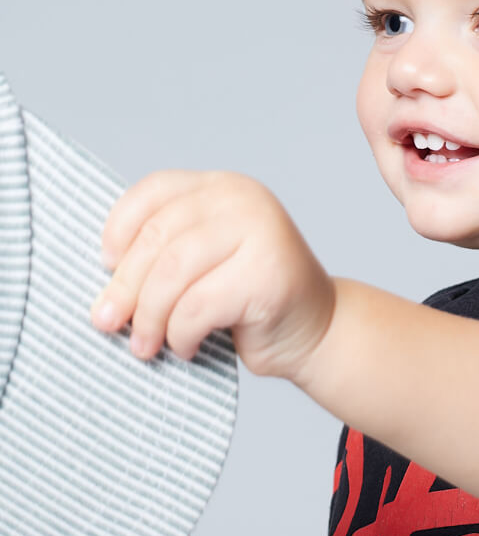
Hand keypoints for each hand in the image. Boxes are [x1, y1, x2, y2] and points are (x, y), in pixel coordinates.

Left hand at [88, 170, 334, 382]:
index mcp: (224, 188)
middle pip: (157, 237)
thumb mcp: (204, 266)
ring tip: (145, 345)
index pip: (154, 192)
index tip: (107, 267)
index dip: (120, 229)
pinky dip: (181, 334)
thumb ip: (166, 256)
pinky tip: (187, 347)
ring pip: (172, 273)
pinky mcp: (267, 275)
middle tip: (108, 322)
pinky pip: (197, 307)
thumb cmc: (252, 304)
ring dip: (149, 317)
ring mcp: (261, 233)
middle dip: (125, 287)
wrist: (317, 334)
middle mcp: (243, 201)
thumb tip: (104, 289)